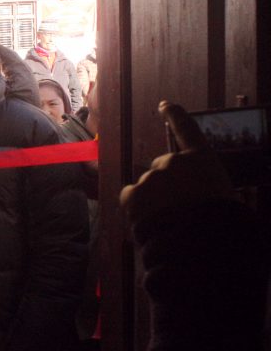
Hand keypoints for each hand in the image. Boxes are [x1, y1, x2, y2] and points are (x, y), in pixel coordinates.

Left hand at [120, 101, 231, 224]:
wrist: (201, 246)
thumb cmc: (220, 224)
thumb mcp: (220, 195)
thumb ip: (199, 183)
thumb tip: (188, 190)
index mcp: (201, 159)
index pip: (186, 130)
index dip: (175, 115)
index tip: (164, 104)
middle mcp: (173, 161)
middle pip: (162, 168)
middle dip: (166, 184)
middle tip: (179, 208)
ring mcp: (151, 176)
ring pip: (147, 187)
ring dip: (153, 200)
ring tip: (169, 221)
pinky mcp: (133, 193)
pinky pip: (131, 198)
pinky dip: (137, 209)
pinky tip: (152, 221)